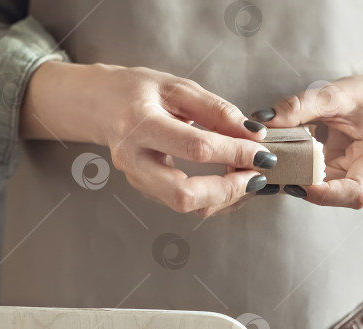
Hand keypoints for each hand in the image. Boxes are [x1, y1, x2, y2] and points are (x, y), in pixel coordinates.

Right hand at [21, 62, 275, 216]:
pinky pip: (182, 204)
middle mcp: (133, 158)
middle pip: (184, 194)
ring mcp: (136, 179)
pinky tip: (228, 181)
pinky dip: (211, 198)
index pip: (196, 148)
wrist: (99, 105)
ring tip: (246, 177)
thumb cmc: (138, 91)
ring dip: (223, 197)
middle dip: (227, 190)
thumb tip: (253, 135)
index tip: (263, 152)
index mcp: (140, 123)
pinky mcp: (144, 190)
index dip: (234, 153)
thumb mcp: (177, 88)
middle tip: (255, 176)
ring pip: (184, 206)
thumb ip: (217, 111)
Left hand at [253, 65, 362, 208]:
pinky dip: (294, 170)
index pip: (354, 193)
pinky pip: (313, 179)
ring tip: (268, 162)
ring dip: (292, 179)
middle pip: (332, 196)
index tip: (296, 182)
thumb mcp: (337, 94)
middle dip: (299, 186)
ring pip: (318, 191)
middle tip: (270, 168)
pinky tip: (277, 158)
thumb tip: (264, 119)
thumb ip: (302, 106)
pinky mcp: (336, 174)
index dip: (324, 194)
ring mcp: (349, 178)